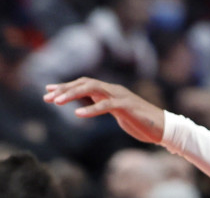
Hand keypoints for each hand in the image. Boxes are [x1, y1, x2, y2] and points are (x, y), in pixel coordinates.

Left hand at [44, 77, 164, 143]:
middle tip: (47, 97)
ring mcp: (121, 96)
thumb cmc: (140, 121)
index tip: (48, 91)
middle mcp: (114, 90)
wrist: (162, 127)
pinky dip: (91, 109)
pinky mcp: (127, 106)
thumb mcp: (117, 112)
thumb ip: (102, 105)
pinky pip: (106, 105)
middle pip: (86, 82)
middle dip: (65, 88)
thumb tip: (86, 104)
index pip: (85, 83)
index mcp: (111, 91)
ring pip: (93, 88)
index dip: (66, 86)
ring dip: (73, 94)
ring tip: (57, 102)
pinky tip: (78, 114)